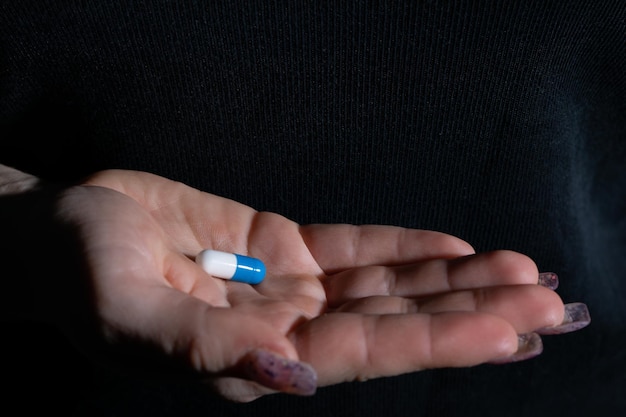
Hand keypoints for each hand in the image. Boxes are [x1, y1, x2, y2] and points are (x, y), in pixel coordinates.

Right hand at [14, 169, 583, 401]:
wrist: (63, 234)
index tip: (509, 329)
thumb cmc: (81, 277)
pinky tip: (454, 250)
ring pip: (386, 285)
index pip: (365, 354)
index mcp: (256, 359)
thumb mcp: (128, 315)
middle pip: (394, 322)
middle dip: (470, 312)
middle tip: (548, 300)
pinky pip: (355, 247)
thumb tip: (288, 376)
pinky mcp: (282, 243)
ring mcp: (289, 285)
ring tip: (523, 271)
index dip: (437, 341)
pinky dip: (405, 248)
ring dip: (454, 280)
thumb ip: (204, 350)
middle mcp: (286, 328)